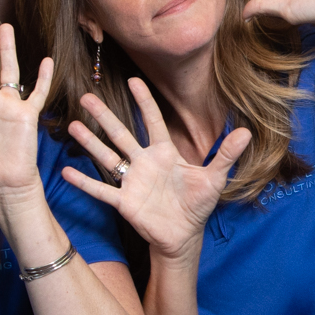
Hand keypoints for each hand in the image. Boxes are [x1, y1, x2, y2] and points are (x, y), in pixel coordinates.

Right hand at [62, 77, 251, 259]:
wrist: (184, 236)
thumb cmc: (197, 204)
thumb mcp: (215, 179)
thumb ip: (226, 155)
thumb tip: (247, 132)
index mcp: (164, 153)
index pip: (152, 121)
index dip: (144, 101)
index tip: (133, 79)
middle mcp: (143, 162)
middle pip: (120, 133)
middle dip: (104, 116)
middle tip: (86, 96)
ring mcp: (131, 181)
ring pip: (107, 156)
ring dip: (90, 142)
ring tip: (72, 126)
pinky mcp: (124, 202)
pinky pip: (101, 190)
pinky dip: (84, 182)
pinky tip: (66, 171)